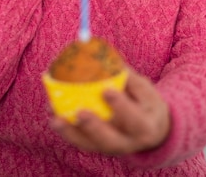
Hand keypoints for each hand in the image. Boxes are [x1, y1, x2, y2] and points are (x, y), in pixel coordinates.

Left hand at [50, 69, 170, 155]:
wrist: (152, 131)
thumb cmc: (147, 103)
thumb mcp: (147, 90)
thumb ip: (130, 78)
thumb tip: (109, 56)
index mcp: (145, 127)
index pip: (134, 119)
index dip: (120, 106)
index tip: (106, 89)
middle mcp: (129, 143)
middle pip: (110, 140)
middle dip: (93, 127)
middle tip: (79, 111)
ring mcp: (112, 149)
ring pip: (90, 145)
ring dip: (71, 132)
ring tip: (56, 118)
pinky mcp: (98, 148)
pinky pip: (80, 142)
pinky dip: (66, 130)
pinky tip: (54, 116)